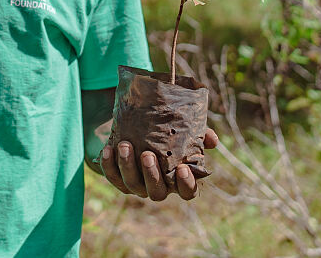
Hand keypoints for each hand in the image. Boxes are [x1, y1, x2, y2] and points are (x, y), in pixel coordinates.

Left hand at [100, 128, 218, 200]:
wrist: (133, 128)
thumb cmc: (163, 131)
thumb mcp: (180, 129)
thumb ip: (198, 132)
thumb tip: (212, 138)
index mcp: (177, 179)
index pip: (188, 192)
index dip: (187, 185)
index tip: (183, 169)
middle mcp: (158, 186)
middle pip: (157, 193)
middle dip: (151, 175)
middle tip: (147, 155)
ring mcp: (137, 185)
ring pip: (133, 185)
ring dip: (127, 167)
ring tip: (125, 145)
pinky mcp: (118, 178)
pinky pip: (113, 177)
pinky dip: (109, 165)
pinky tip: (108, 149)